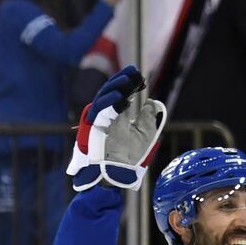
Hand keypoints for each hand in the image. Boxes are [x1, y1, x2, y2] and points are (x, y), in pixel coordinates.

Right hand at [67, 65, 167, 191]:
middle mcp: (107, 115)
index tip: (138, 75)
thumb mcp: (146, 134)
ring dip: (116, 88)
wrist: (118, 172)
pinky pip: (99, 111)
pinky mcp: (93, 126)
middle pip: (111, 92)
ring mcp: (98, 119)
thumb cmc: (130, 156)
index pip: (122, 94)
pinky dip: (110, 103)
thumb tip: (152, 102)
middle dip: (122, 81)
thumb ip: (149, 118)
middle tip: (133, 72)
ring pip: (104, 98)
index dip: (129, 84)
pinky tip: (121, 98)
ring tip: (128, 80)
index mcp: (118, 116)